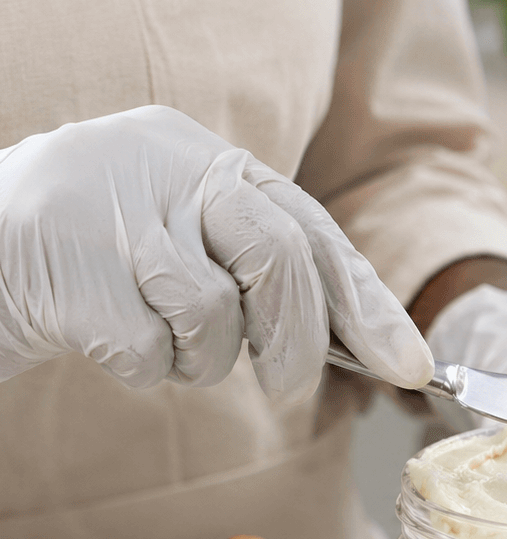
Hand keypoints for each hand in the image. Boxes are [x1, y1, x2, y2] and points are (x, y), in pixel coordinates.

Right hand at [0, 105, 430, 401]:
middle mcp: (162, 164)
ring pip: (212, 310)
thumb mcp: (186, 242)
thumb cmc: (96, 263)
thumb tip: (379, 344)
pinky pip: (147, 348)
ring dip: (202, 356)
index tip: (409, 366)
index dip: (368, 303)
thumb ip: (267, 270)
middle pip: (278, 259)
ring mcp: (110, 209)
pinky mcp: (65, 263)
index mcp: (204, 155)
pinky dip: (143, 368)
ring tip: (160, 341)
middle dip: (297, 339)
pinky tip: (104, 339)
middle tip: (286, 383)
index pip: (312, 229)